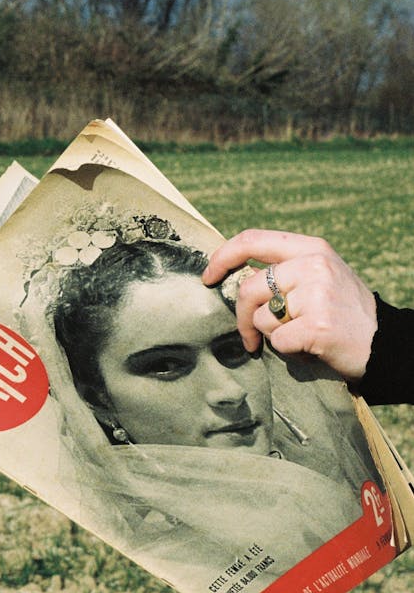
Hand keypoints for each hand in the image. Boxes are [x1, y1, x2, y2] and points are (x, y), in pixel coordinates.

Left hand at [202, 229, 377, 379]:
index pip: (252, 240)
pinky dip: (287, 352)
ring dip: (271, 336)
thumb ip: (283, 271)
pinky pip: (277, 341)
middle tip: (249, 338)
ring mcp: (317, 294)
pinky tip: (309, 348)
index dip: (222, 257)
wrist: (384, 343)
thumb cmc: (343, 314)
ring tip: (298, 336)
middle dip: (240, 318)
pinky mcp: (318, 325)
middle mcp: (314, 265)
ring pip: (260, 317)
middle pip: (247, 288)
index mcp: (311, 249)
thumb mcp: (319, 277)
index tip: (208, 277)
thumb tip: (237, 274)